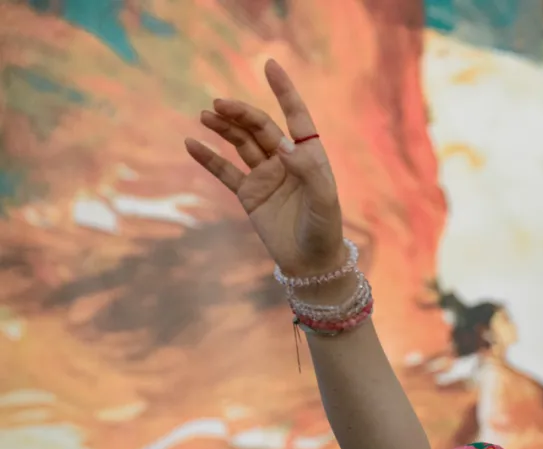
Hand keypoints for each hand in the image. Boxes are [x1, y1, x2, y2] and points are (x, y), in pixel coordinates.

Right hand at [184, 59, 343, 276]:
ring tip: (205, 115)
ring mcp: (266, 176)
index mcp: (309, 157)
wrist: (311, 263)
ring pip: (241, 144)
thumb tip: (285, 145)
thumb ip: (308, 171)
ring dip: (224, 128)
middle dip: (241, 113)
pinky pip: (226, 172)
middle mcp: (287, 161)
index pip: (296, 117)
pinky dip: (209, 158)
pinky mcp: (250, 195)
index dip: (284, 91)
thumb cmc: (324, 230)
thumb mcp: (324, 200)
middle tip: (218, 104)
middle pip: (261, 128)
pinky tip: (192, 144)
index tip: (269, 65)